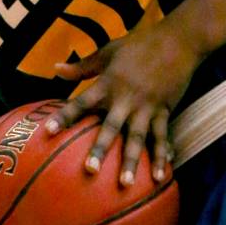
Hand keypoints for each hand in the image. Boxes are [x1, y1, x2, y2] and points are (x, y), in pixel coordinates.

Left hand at [45, 26, 202, 185]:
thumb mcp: (108, 51)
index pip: (81, 102)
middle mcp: (125, 97)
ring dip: (132, 161)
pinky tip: (161, 176)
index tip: (47, 132)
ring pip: (137, 137)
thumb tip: (55, 69)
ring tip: (125, 184)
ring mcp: (146, 106)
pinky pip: (161, 136)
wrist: (178, 40)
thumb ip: (82, 66)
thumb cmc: (140, 44)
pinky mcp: (164, 110)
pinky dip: (161, 156)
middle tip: (89, 170)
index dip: (64, 116)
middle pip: (110, 126)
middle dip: (100, 149)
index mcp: (108, 83)